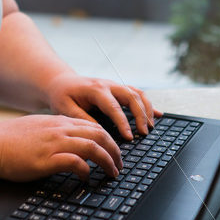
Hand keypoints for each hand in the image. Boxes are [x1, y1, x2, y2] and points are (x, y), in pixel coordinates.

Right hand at [0, 114, 122, 181]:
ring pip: (92, 146)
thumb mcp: (36, 127)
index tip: (113, 150)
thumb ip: (53, 130)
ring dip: (107, 160)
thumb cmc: (9, 139)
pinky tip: (87, 177)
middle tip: (120, 163)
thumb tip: (67, 141)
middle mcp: (59, 129)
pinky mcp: (46, 159)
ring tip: (112, 172)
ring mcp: (54, 143)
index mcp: (58, 121)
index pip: (92, 125)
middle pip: (98, 134)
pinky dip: (85, 169)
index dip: (108, 138)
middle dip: (114, 149)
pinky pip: (75, 161)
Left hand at [45, 72, 162, 139]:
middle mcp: (107, 85)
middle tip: (144, 133)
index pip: (113, 106)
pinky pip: (136, 93)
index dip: (123, 122)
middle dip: (140, 114)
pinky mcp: (117, 89)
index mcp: (95, 89)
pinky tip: (158, 115)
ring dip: (146, 109)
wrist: (61, 82)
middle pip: (130, 96)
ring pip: (136, 93)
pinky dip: (147, 103)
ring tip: (150, 127)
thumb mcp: (65, 109)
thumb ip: (83, 119)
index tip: (130, 137)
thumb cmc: (62, 96)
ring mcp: (114, 85)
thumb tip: (100, 133)